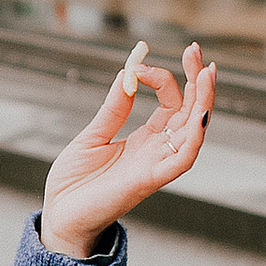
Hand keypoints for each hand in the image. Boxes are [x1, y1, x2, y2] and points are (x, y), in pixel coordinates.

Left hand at [41, 42, 212, 259]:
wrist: (59, 216)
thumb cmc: (74, 183)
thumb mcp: (92, 136)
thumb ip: (113, 108)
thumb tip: (127, 72)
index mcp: (145, 139)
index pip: (171, 102)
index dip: (163, 77)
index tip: (138, 64)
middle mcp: (157, 151)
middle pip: (190, 112)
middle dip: (197, 80)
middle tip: (196, 49)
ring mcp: (155, 165)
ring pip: (193, 132)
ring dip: (204, 102)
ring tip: (207, 72)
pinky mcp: (148, 181)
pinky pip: (181, 162)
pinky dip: (195, 140)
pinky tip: (200, 115)